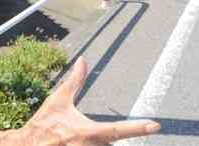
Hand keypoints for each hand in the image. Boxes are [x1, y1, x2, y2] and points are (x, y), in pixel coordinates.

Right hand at [17, 58, 159, 144]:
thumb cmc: (43, 123)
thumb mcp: (59, 100)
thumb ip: (75, 81)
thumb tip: (83, 60)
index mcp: (87, 132)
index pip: (118, 129)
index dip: (137, 128)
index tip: (155, 125)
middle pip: (112, 145)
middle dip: (108, 139)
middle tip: (94, 129)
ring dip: (98, 142)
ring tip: (77, 136)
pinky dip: (94, 145)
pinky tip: (80, 141)